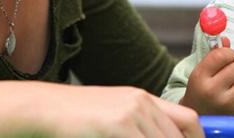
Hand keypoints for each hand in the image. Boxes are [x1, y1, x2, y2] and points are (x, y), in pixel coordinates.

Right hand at [0, 81, 202, 137]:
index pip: (187, 119)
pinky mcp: (117, 125)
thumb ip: (138, 125)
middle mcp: (142, 103)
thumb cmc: (76, 115)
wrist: (45, 107)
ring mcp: (131, 113)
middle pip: (178, 136)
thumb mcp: (114, 114)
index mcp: (144, 99)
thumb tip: (160, 136)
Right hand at [180, 37, 233, 115]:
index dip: (227, 53)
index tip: (225, 57)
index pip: (221, 55)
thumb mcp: (201, 71)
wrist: (198, 117)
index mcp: (200, 77)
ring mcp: (226, 103)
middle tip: (227, 73)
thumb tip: (225, 39)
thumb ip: (213, 54)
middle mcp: (212, 91)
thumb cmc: (200, 90)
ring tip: (232, 85)